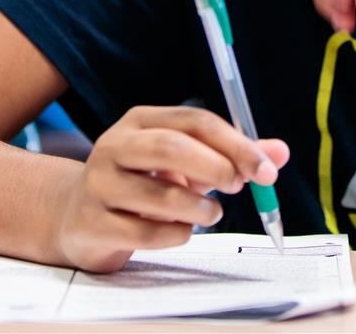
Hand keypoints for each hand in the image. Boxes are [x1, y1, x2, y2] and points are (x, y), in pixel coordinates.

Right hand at [51, 105, 288, 272]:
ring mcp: (99, 184)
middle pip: (170, 147)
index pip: (193, 121)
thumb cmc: (142, 183)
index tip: (265, 169)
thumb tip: (279, 154)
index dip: (234, 143)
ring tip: (211, 214)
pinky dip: (176, 235)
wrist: (76, 215)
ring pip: (160, 195)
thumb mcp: (186, 162)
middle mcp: (114, 146)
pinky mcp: (93, 222)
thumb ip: (232, 156)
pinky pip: (146, 233)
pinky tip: (180, 231)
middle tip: (238, 186)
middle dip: (215, 168)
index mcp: (140, 121)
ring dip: (199, 209)